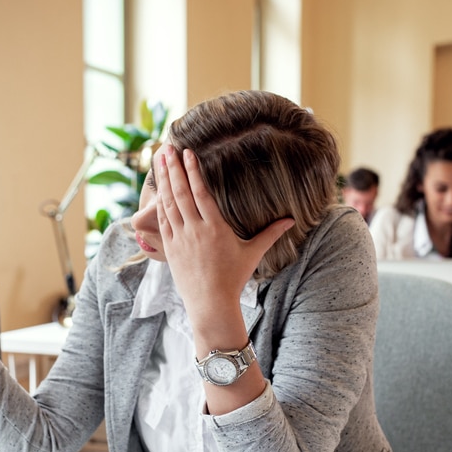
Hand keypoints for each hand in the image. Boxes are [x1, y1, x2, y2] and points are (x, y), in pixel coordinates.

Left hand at [155, 145, 292, 325]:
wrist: (211, 303)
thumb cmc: (233, 278)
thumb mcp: (253, 254)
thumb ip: (271, 233)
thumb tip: (292, 220)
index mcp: (215, 228)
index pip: (201, 193)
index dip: (193, 171)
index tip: (187, 153)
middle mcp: (195, 230)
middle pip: (181, 193)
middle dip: (173, 168)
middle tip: (167, 147)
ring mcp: (180, 239)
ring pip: (168, 203)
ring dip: (163, 180)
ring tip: (159, 160)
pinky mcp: (170, 248)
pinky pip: (163, 220)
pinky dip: (159, 202)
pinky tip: (158, 189)